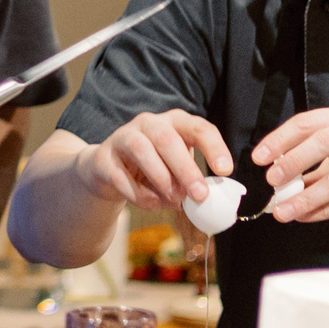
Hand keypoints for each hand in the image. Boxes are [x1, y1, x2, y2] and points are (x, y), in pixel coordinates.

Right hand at [77, 110, 230, 209]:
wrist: (109, 171)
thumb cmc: (154, 168)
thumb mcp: (177, 169)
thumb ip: (192, 180)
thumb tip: (206, 198)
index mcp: (174, 123)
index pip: (198, 127)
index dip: (214, 147)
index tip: (225, 170)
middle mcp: (148, 123)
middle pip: (167, 139)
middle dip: (186, 169)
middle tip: (200, 195)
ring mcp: (122, 136)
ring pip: (141, 150)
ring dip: (161, 179)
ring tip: (173, 200)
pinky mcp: (103, 157)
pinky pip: (120, 175)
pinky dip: (139, 194)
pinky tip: (152, 204)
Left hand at [248, 104, 328, 223]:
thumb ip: (319, 154)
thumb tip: (279, 172)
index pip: (308, 122)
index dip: (279, 140)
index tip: (260, 157)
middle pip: (320, 143)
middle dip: (291, 164)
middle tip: (272, 181)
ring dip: (304, 198)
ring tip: (283, 210)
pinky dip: (322, 211)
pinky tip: (304, 216)